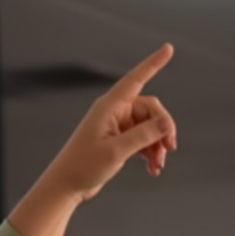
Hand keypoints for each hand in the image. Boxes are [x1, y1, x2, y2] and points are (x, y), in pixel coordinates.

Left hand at [48, 43, 177, 202]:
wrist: (65, 187)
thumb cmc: (82, 166)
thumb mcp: (116, 151)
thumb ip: (143, 135)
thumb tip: (166, 124)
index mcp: (109, 107)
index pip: (136, 79)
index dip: (153, 63)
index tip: (168, 48)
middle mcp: (114, 112)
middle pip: (151, 110)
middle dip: (162, 128)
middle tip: (170, 148)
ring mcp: (116, 127)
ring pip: (149, 127)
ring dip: (157, 145)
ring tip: (158, 165)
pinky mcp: (118, 141)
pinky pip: (142, 140)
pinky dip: (149, 152)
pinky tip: (153, 167)